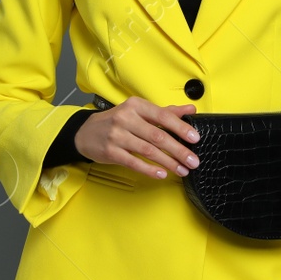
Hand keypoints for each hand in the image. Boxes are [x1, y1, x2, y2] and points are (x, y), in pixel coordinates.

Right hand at [74, 96, 200, 179]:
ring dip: (168, 162)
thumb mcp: (139, 112)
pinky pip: (134, 162)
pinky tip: (162, 174)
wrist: (85, 132)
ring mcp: (117, 136)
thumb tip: (190, 109)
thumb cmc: (117, 121)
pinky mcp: (111, 152)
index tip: (195, 138)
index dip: (181, 127)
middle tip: (193, 160)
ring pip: (148, 151)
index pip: (163, 116)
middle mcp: (126, 118)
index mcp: (136, 106)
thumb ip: (165, 112)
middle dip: (178, 150)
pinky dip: (149, 169)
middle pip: (158, 136)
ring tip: (182, 170)